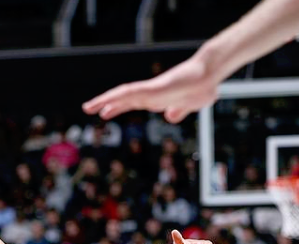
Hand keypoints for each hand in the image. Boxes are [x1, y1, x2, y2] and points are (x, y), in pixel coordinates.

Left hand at [82, 55, 219, 122]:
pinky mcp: (155, 88)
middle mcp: (150, 93)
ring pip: (123, 95)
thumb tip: (169, 116)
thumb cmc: (202, 87)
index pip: (131, 102)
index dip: (117, 107)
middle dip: (105, 103)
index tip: (104, 112)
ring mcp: (151, 90)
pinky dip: (118, 97)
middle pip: (122, 98)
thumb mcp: (189, 106)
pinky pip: (133, 92)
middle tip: (87, 108)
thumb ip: (178, 111)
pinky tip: (107, 102)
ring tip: (88, 107)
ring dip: (105, 100)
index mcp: (156, 98)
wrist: (211, 73)